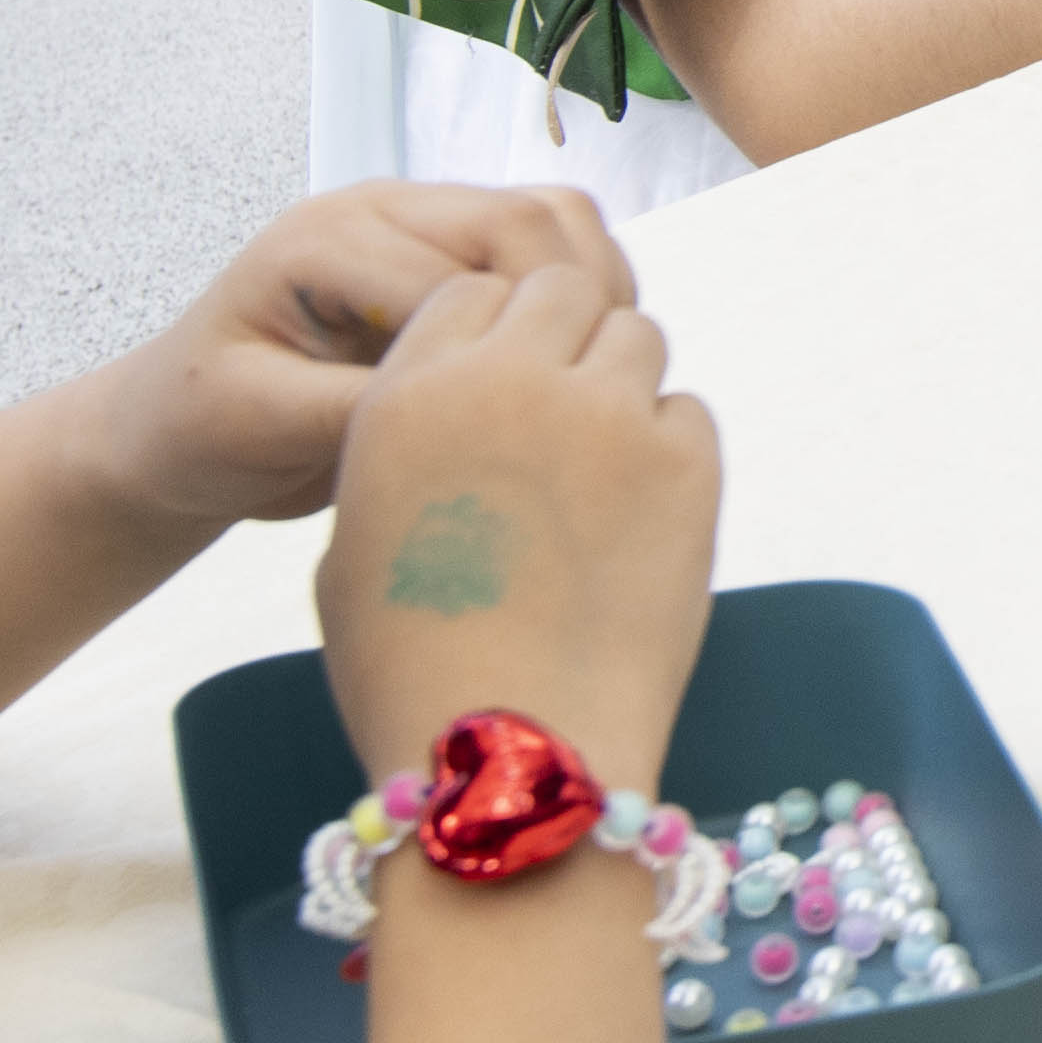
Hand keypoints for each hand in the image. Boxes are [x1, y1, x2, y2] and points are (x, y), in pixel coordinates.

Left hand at [92, 185, 639, 536]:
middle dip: (574, 301)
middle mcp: (381, 210)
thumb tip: (462, 418)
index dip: (510, 342)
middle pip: (525, 219)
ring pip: (556, 218)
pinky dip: (584, 294)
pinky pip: (553, 246)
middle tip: (596, 387)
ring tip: (599, 369)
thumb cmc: (202, 428)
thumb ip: (353, 411)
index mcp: (325, 240)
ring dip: (592, 287)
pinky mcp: (454, 253)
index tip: (530, 424)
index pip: (457, 269)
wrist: (180, 428)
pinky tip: (577, 360)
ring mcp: (422, 223)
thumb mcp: (259, 425)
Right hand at [315, 254, 718, 794]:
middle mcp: (510, 380)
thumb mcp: (354, 546)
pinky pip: (687, 410)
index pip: (469, 293)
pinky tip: (638, 515)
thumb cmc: (410, 670)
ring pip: (635, 336)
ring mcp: (608, 413)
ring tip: (601, 470)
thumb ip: (404, 452)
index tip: (496, 389)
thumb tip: (454, 428)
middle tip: (562, 415)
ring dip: (621, 382)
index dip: (488, 336)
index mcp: (410, 394)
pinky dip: (668, 445)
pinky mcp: (687, 460)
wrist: (513, 752)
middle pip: (561, 290)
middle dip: (563, 337)